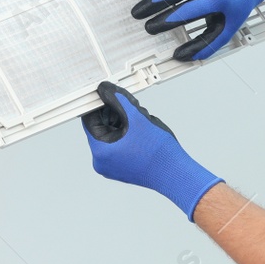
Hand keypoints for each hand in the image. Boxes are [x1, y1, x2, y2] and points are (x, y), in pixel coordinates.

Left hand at [81, 81, 221, 219]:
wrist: (174, 173)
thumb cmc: (157, 151)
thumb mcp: (137, 118)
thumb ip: (119, 101)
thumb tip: (105, 90)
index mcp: (100, 151)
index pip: (90, 120)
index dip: (99, 104)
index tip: (107, 95)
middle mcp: (101, 162)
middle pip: (100, 128)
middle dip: (114, 114)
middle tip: (129, 107)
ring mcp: (110, 167)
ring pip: (110, 136)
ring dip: (121, 124)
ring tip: (139, 122)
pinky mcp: (120, 169)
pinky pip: (116, 147)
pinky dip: (125, 136)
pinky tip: (140, 134)